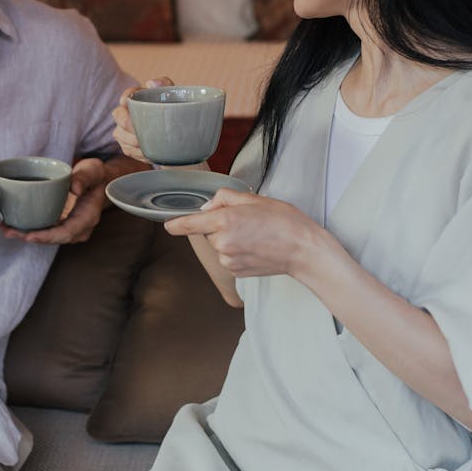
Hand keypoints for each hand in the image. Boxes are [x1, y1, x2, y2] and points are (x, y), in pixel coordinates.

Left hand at [0, 157, 107, 244]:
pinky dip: (31, 229)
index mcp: (88, 217)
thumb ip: (84, 178)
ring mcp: (71, 228)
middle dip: (31, 237)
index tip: (30, 235)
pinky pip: (47, 230)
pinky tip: (14, 225)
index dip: (48, 236)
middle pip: (54, 238)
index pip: (67, 232)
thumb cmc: (95, 175)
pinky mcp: (62, 224)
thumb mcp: (92, 171)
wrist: (98, 180)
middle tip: (9, 231)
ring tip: (6, 229)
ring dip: (27, 235)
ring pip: (48, 237)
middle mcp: (80, 228)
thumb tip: (75, 188)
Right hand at [112, 76, 172, 162]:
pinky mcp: (127, 146)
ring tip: (149, 144)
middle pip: (120, 118)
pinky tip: (148, 152)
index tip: (128, 103)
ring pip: (122, 136)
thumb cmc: (171, 110)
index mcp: (135, 98)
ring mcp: (123, 131)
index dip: (125, 99)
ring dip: (134, 141)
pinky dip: (138, 152)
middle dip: (129, 125)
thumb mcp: (172, 95)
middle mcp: (125, 113)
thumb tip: (151, 82)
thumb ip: (164, 84)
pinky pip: (129, 150)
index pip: (126, 95)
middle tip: (142, 131)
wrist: (176, 134)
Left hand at [164, 187, 315, 277]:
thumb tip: (208, 207)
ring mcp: (228, 260)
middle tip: (246, 221)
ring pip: (219, 246)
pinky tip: (255, 248)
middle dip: (219, 225)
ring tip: (255, 235)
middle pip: (208, 232)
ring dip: (229, 240)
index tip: (168, 225)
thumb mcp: (254, 199)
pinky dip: (236, 252)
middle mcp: (223, 242)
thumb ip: (224, 198)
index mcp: (225, 220)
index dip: (177, 224)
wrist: (303, 250)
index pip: (190, 224)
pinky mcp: (236, 272)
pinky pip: (228, 258)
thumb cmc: (283, 221)